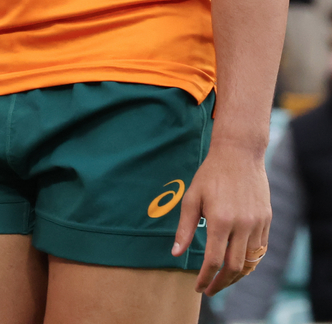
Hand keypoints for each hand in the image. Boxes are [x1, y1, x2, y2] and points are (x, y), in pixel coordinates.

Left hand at [172, 142, 270, 295]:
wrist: (239, 153)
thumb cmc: (211, 174)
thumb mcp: (192, 197)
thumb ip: (184, 228)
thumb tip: (175, 253)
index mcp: (220, 219)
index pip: (213, 261)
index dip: (205, 278)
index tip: (198, 287)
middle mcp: (242, 224)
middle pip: (233, 267)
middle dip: (221, 283)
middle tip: (210, 289)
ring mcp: (257, 222)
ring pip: (250, 262)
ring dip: (236, 276)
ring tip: (223, 280)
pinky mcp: (267, 219)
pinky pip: (260, 249)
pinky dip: (250, 262)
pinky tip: (238, 264)